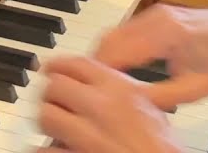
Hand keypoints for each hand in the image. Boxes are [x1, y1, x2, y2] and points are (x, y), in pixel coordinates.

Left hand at [37, 56, 182, 152]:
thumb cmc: (162, 149)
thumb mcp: (152, 109)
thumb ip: (124, 92)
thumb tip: (101, 83)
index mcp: (120, 89)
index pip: (76, 63)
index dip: (58, 65)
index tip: (50, 69)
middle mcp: (101, 107)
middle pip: (54, 86)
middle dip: (51, 95)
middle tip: (54, 103)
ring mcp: (87, 135)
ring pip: (46, 115)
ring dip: (48, 121)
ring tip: (56, 127)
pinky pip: (45, 150)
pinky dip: (45, 149)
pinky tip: (55, 150)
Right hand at [92, 4, 207, 109]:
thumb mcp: (196, 87)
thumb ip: (163, 97)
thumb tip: (133, 106)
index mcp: (166, 34)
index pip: (118, 52)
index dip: (100, 72)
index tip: (90, 90)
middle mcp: (157, 17)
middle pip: (109, 39)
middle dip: (95, 65)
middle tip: (89, 89)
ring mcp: (155, 12)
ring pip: (114, 32)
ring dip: (104, 55)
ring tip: (99, 82)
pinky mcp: (156, 13)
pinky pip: (125, 29)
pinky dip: (115, 47)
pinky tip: (116, 68)